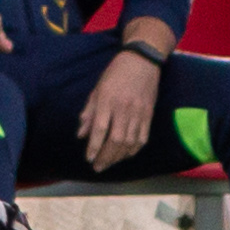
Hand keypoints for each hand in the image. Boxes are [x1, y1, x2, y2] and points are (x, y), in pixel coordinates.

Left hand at [79, 47, 161, 169]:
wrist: (142, 61)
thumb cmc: (115, 74)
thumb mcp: (97, 90)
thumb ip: (89, 113)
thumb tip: (81, 135)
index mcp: (108, 101)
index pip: (100, 129)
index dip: (94, 146)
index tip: (89, 158)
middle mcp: (124, 109)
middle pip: (116, 140)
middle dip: (106, 157)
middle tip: (98, 167)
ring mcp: (139, 113)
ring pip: (130, 142)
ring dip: (119, 157)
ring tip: (109, 163)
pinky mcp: (149, 114)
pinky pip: (143, 137)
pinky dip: (134, 150)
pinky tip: (125, 155)